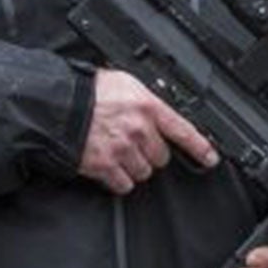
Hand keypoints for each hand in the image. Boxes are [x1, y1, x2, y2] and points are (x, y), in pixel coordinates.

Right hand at [78, 68, 217, 194]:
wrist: (56, 106)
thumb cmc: (86, 92)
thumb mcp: (124, 83)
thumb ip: (144, 98)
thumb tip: (153, 107)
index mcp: (147, 106)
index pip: (183, 130)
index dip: (201, 147)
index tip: (211, 159)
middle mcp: (139, 130)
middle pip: (161, 157)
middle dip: (151, 153)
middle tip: (134, 144)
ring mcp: (123, 150)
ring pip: (144, 172)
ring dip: (134, 167)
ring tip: (119, 153)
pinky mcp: (105, 166)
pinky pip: (124, 184)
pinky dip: (118, 180)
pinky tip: (110, 167)